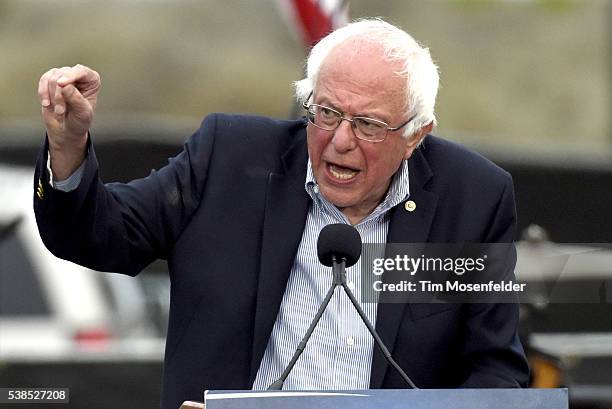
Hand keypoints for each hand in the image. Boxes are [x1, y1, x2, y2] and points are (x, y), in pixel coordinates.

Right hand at [37, 64, 100, 178]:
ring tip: (57, 111)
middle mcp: (78, 77)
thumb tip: (65, 85)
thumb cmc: (79, 125)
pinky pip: (42, 80)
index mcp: (92, 81)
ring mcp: (63, 78)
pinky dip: (42, 93)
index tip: (63, 86)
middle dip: (60, 94)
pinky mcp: (49, 83)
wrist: (66, 133)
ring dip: (51, 96)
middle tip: (61, 111)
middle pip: (64, 73)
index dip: (72, 76)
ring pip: (51, 76)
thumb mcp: (82, 115)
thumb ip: (75, 99)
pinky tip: (46, 105)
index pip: (83, 71)